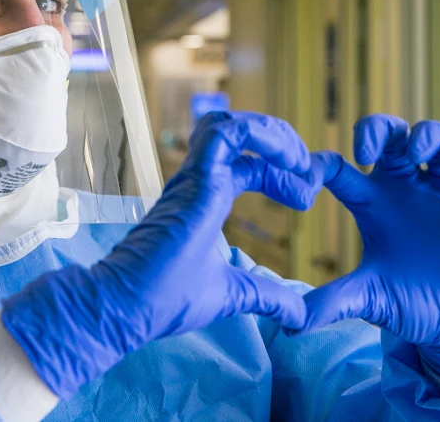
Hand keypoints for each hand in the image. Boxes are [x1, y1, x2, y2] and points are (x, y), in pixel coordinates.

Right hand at [2, 111, 319, 397]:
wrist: (129, 306)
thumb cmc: (167, 298)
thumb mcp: (234, 294)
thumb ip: (268, 297)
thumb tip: (300, 316)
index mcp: (206, 197)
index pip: (249, 166)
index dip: (282, 174)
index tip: (306, 199)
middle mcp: (198, 180)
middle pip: (242, 133)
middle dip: (283, 144)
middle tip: (310, 173)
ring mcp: (193, 176)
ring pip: (230, 123)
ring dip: (272, 134)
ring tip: (298, 161)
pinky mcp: (194, 178)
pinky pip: (227, 133)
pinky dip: (261, 136)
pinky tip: (287, 160)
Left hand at [305, 115, 439, 385]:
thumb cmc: (416, 307)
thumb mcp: (369, 301)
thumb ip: (333, 303)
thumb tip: (288, 324)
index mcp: (371, 205)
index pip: (338, 168)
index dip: (318, 166)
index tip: (306, 183)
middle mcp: (404, 190)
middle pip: (386, 136)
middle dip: (376, 129)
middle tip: (366, 150)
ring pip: (432, 138)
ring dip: (423, 136)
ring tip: (415, 156)